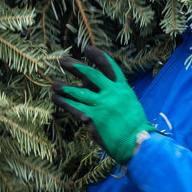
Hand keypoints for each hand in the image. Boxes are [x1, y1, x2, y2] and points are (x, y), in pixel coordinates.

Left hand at [51, 46, 154, 163]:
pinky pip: (74, 107)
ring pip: (78, 92)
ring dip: (64, 87)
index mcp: (122, 88)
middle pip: (90, 74)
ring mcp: (102, 105)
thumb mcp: (130, 103)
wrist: (138, 143)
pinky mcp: (93, 118)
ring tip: (54, 84)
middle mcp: (111, 93)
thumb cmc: (135, 126)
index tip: (87, 49)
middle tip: (62, 61)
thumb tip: (98, 88)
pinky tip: (55, 98)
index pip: (109, 66)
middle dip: (74, 66)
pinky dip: (63, 102)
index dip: (97, 56)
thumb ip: (115, 94)